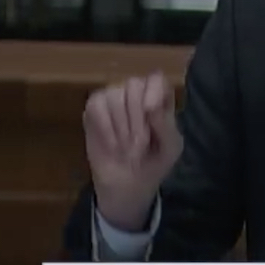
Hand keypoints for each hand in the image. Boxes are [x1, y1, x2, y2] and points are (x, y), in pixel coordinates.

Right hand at [83, 72, 182, 231]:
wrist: (129, 185)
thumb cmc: (155, 162)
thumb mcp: (170, 148)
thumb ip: (165, 125)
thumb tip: (151, 105)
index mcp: (161, 100)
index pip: (156, 79)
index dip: (152, 89)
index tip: (150, 110)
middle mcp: (137, 95)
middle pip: (133, 84)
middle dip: (136, 116)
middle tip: (139, 142)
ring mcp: (114, 101)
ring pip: (113, 94)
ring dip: (120, 125)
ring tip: (126, 147)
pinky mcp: (94, 111)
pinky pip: (95, 106)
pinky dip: (104, 127)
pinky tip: (112, 145)